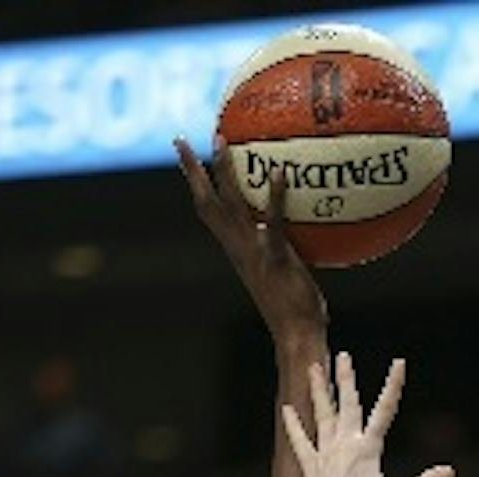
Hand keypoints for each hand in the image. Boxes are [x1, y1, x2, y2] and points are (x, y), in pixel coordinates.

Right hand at [174, 136, 326, 342]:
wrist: (297, 336)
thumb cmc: (298, 311)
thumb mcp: (287, 274)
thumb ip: (286, 250)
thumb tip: (297, 230)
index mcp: (237, 251)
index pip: (209, 213)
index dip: (196, 186)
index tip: (187, 158)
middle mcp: (239, 249)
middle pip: (206, 203)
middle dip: (191, 172)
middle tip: (180, 139)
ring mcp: (255, 252)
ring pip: (230, 206)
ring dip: (223, 172)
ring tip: (220, 141)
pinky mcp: (276, 257)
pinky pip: (272, 221)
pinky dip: (274, 196)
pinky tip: (279, 172)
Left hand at [282, 353, 452, 476]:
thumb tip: (450, 472)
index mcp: (367, 450)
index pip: (385, 410)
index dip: (393, 384)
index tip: (399, 362)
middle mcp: (344, 446)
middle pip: (347, 404)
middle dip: (346, 378)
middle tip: (343, 355)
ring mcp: (325, 456)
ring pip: (322, 415)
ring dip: (319, 390)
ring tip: (314, 367)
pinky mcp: (311, 468)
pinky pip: (301, 441)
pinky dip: (294, 425)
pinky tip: (287, 409)